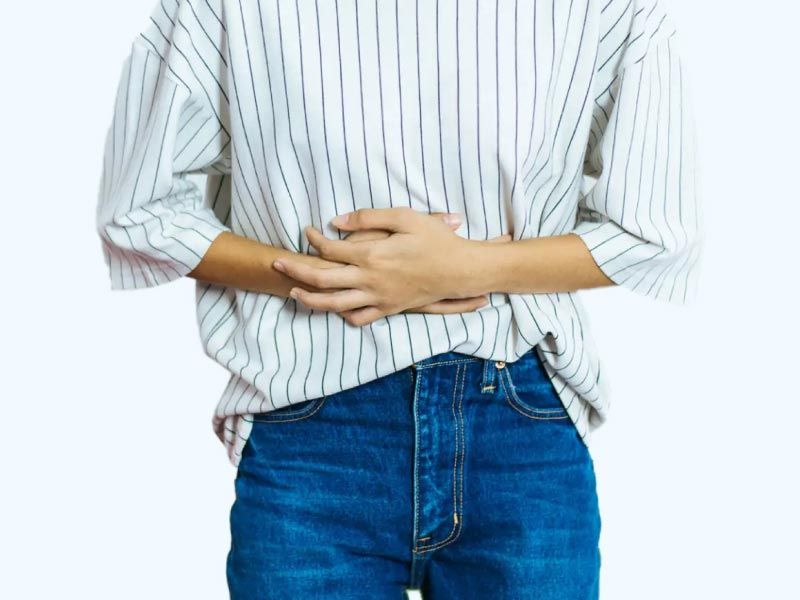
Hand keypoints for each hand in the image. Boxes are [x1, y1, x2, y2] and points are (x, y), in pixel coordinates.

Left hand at [272, 207, 506, 325]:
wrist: (462, 271)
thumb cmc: (436, 240)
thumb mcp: (405, 217)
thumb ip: (368, 218)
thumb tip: (336, 222)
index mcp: (372, 255)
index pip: (331, 249)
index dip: (313, 240)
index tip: (306, 230)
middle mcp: (370, 280)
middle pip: (322, 279)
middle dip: (295, 270)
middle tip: (276, 263)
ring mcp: (379, 298)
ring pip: (334, 304)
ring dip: (310, 300)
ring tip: (293, 294)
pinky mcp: (389, 309)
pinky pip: (360, 318)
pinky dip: (343, 316)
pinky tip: (334, 309)